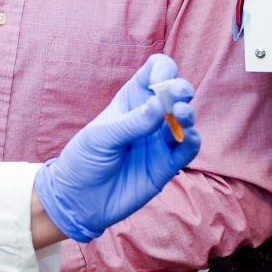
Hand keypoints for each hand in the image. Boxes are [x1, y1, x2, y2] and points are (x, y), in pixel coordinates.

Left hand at [33, 54, 199, 243]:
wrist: (79, 200)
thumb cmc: (84, 160)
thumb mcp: (101, 137)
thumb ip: (132, 123)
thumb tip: (160, 105)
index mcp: (131, 100)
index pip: (155, 72)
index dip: (162, 71)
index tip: (159, 82)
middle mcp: (150, 116)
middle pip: (176, 93)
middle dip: (181, 89)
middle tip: (179, 96)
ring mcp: (160, 140)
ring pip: (186, 120)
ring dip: (188, 114)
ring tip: (181, 114)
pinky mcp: (167, 165)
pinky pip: (187, 149)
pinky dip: (192, 140)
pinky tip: (187, 136)